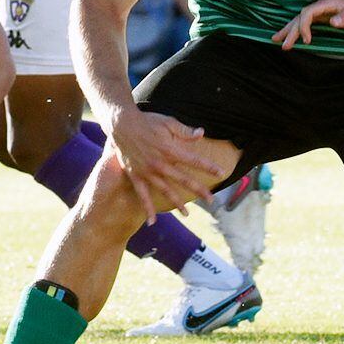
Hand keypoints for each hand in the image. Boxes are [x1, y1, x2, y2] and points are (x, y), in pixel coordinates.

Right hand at [108, 108, 229, 213]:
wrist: (121, 124)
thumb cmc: (147, 121)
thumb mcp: (168, 122)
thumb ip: (185, 131)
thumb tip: (202, 133)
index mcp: (170, 150)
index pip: (194, 161)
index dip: (209, 167)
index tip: (222, 173)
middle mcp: (160, 164)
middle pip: (183, 180)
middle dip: (199, 190)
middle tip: (211, 200)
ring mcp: (147, 172)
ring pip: (165, 191)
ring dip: (177, 203)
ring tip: (187, 214)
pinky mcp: (135, 176)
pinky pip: (142, 195)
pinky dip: (147, 209)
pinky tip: (152, 222)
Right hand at [273, 0, 343, 48]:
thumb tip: (333, 21)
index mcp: (328, 3)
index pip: (307, 13)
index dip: (303, 26)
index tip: (307, 41)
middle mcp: (323, 5)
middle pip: (300, 16)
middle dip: (290, 31)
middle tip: (282, 46)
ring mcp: (323, 10)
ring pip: (301, 19)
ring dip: (289, 30)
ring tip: (276, 40)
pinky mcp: (325, 15)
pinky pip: (307, 22)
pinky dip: (298, 29)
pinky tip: (293, 36)